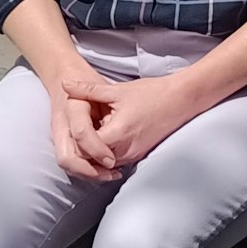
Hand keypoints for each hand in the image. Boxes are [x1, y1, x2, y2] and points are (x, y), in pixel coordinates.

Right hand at [42, 63, 118, 182]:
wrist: (63, 75)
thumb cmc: (83, 79)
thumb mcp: (97, 84)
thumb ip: (106, 103)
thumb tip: (116, 113)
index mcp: (71, 109)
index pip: (81, 134)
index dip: (97, 149)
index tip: (112, 159)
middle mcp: (61, 126)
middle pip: (67, 157)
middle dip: (89, 170)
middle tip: (112, 173)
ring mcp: (59, 135)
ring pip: (67, 163)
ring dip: (88, 173)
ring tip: (111, 175)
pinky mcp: (62, 141)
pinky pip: (70, 161)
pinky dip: (85, 170)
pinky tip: (103, 171)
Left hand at [64, 74, 206, 167]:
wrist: (181, 100)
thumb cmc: (152, 94)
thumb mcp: (117, 90)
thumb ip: (88, 90)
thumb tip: (65, 84)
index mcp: (117, 134)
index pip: (85, 149)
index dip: (75, 139)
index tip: (73, 125)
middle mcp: (125, 150)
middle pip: (92, 160)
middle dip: (83, 147)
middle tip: (78, 130)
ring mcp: (134, 155)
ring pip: (104, 163)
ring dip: (95, 152)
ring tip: (92, 133)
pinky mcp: (140, 155)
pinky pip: (117, 160)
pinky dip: (108, 152)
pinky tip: (108, 136)